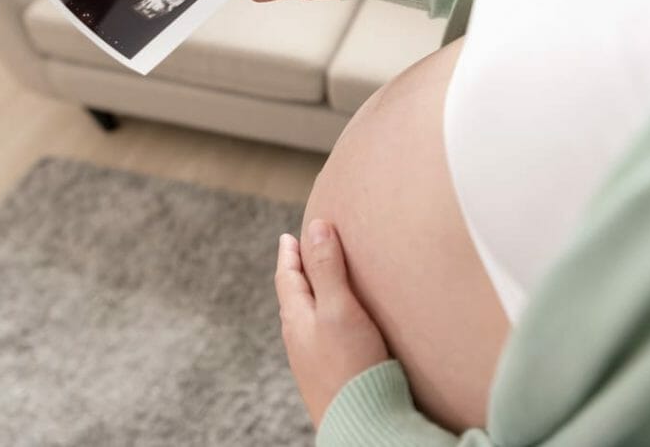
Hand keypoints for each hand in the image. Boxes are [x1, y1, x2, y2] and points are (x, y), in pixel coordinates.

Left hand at [275, 220, 389, 427]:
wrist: (361, 422)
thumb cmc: (350, 365)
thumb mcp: (339, 308)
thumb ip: (328, 268)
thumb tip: (315, 227)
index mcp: (297, 319)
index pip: (288, 277)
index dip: (290, 254)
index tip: (288, 237)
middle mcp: (299, 339)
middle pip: (294, 297)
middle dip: (298, 273)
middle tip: (301, 254)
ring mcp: (312, 360)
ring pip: (306, 319)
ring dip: (311, 296)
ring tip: (318, 286)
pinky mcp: (329, 375)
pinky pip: (320, 337)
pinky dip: (324, 318)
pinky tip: (337, 327)